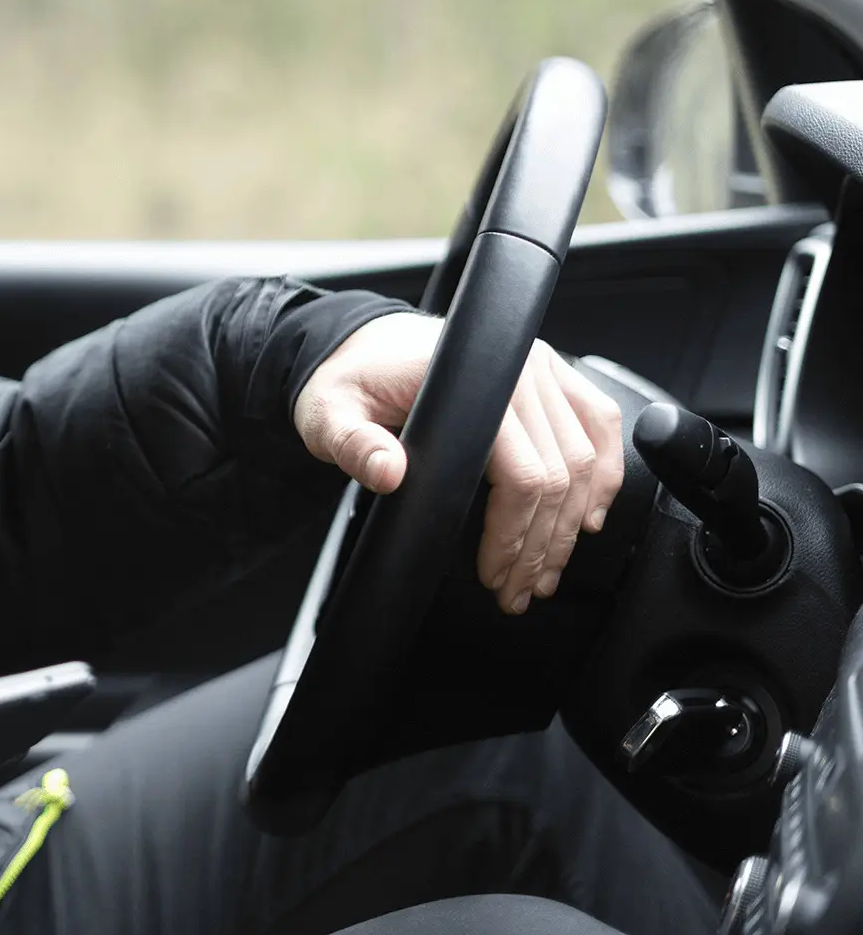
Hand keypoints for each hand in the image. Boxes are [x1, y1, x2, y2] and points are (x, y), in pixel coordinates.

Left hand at [292, 312, 624, 614]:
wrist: (361, 343)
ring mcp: (542, 369)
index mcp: (477, 378)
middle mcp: (522, 369)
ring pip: (588, 459)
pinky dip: (603, 476)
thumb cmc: (350, 378)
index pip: (523, 474)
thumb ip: (355, 445)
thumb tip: (389, 473)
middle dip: (543, 546)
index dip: (514, 535)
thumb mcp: (331, 415)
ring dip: (573, 524)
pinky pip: (596, 426)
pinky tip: (588, 517)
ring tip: (546, 572)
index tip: (494, 574)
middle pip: (562, 475)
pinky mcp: (550, 376)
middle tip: (518, 591)